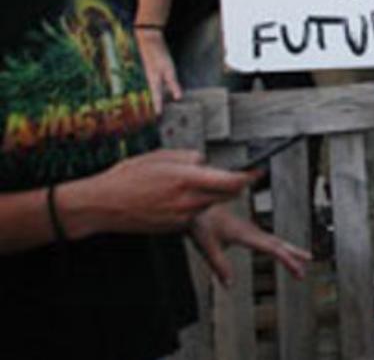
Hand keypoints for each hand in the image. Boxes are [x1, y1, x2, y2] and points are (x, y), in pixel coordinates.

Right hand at [71, 149, 256, 236]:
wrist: (103, 205)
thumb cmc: (128, 177)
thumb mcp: (162, 156)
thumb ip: (190, 158)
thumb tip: (206, 162)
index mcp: (187, 179)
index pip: (232, 181)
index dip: (249, 177)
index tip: (258, 171)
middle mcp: (189, 201)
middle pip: (228, 195)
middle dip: (233, 185)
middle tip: (228, 174)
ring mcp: (183, 217)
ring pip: (212, 204)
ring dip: (211, 195)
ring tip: (187, 184)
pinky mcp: (176, 228)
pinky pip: (196, 214)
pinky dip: (195, 205)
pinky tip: (174, 198)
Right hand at [134, 28, 180, 113]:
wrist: (149, 41)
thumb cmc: (160, 55)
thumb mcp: (169, 70)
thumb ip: (173, 84)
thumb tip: (178, 98)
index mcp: (154, 82)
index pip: (156, 99)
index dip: (158, 108)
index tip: (158, 117)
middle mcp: (150, 81)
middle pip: (154, 96)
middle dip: (157, 105)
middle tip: (160, 116)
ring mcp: (150, 76)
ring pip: (154, 90)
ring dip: (158, 98)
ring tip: (163, 106)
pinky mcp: (152, 71)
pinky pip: (155, 84)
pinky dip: (159, 89)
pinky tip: (164, 91)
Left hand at [190, 205, 310, 286]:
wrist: (195, 201)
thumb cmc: (200, 221)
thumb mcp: (207, 246)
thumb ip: (219, 266)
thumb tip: (229, 285)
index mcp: (246, 234)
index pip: (272, 249)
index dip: (288, 260)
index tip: (299, 270)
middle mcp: (251, 230)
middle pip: (278, 243)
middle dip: (294, 253)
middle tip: (309, 263)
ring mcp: (249, 229)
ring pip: (275, 239)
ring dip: (289, 249)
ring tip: (302, 257)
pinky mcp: (245, 229)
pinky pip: (267, 238)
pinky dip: (278, 246)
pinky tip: (278, 249)